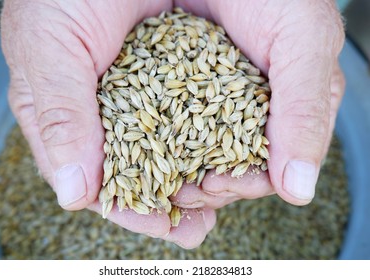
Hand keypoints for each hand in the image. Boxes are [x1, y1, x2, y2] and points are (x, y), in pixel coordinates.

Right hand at [0, 0, 214, 248]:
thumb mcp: (48, 46)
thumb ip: (59, 115)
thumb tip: (74, 193)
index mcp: (74, 120)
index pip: (102, 181)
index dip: (133, 210)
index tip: (166, 226)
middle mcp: (116, 115)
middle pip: (147, 173)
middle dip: (176, 200)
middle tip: (202, 219)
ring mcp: (153, 97)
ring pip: (179, 150)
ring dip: (203, 175)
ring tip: (227, 190)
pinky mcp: (186, 74)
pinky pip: (206, 114)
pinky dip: (221, 136)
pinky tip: (238, 153)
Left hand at [172, 0, 344, 208]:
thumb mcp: (302, 43)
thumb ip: (305, 111)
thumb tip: (299, 189)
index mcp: (295, 110)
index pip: (277, 166)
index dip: (246, 184)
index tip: (216, 185)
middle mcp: (261, 112)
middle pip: (239, 167)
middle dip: (211, 185)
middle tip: (182, 190)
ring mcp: (225, 103)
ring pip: (210, 154)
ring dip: (188, 173)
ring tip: (166, 181)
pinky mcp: (195, 92)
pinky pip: (183, 128)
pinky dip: (169, 146)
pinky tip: (155, 155)